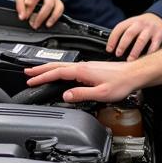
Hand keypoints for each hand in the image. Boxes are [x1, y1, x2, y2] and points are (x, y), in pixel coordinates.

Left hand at [15, 0, 64, 28]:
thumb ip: (20, 5)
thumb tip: (22, 16)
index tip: (27, 4)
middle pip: (48, 3)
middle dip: (40, 15)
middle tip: (31, 22)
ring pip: (56, 7)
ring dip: (46, 18)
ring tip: (37, 25)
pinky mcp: (59, 5)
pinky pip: (60, 11)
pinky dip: (54, 18)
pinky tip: (47, 24)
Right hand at [24, 59, 144, 103]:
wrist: (134, 74)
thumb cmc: (121, 83)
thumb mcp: (101, 93)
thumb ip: (82, 94)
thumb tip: (66, 96)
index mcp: (82, 71)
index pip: (57, 73)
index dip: (42, 77)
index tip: (30, 81)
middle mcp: (83, 66)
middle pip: (56, 66)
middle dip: (40, 69)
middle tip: (27, 73)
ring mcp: (87, 66)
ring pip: (62, 66)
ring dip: (48, 69)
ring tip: (38, 72)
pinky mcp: (91, 69)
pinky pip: (69, 68)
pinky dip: (59, 70)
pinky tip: (59, 74)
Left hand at [107, 12, 161, 59]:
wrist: (159, 18)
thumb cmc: (143, 25)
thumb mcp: (133, 24)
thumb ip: (124, 33)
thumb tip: (113, 48)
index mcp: (131, 21)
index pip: (119, 28)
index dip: (112, 39)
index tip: (109, 49)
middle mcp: (140, 24)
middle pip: (129, 34)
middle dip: (122, 45)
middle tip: (118, 54)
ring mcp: (150, 29)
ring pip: (141, 40)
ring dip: (134, 51)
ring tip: (130, 60)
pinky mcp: (159, 35)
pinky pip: (154, 45)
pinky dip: (149, 53)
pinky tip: (144, 59)